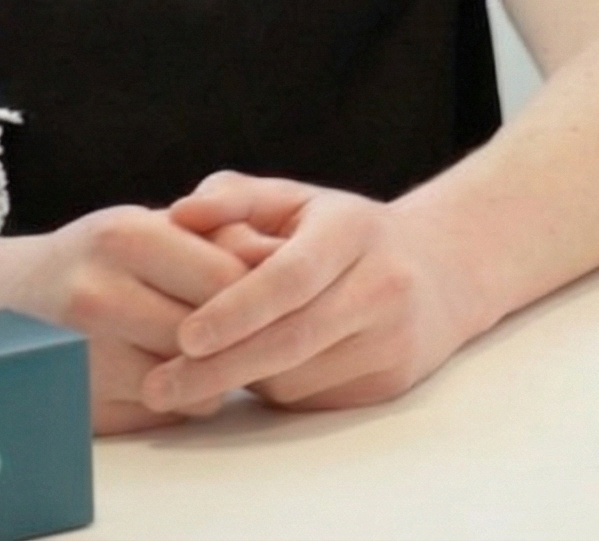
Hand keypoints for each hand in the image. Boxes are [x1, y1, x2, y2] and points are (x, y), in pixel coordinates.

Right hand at [0, 205, 259, 434]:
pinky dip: (176, 402)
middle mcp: (99, 294)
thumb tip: (280, 258)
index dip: (260, 293)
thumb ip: (211, 237)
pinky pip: (157, 413)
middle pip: (207, 334)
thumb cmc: (97, 256)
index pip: (224, 277)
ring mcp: (83, 354)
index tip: (282, 297)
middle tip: (257, 333)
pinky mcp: (76, 401)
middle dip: (238, 338)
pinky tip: (169, 375)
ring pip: (187, 383)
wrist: (5, 299)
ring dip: (211, 376)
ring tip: (209, 352)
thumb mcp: (148, 225)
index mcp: (127, 236)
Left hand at [144, 174, 477, 411]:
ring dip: (245, 378)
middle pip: (294, 338)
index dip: (238, 308)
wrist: (437, 271)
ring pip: (299, 377)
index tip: (185, 336)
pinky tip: (259, 372)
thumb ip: (233, 198)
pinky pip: (316, 400)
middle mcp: (383, 283)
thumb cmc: (341, 233)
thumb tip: (178, 213)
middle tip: (160, 386)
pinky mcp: (392, 382)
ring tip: (204, 368)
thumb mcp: (294, 200)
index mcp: (354, 228)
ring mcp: (393, 337)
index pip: (293, 275)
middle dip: (221, 368)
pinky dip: (277, 391)